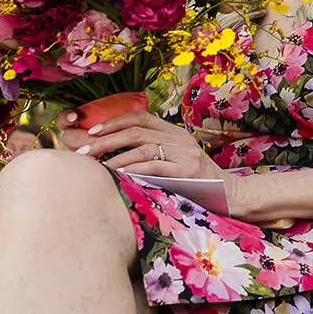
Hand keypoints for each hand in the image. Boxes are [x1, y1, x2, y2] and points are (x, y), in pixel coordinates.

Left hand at [60, 109, 228, 181]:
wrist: (229, 196)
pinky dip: (132, 170)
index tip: (93, 132)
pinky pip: (153, 167)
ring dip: (115, 157)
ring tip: (98, 167)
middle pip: (135, 132)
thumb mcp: (178, 160)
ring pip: (142, 148)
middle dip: (105, 141)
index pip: (140, 118)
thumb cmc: (197, 182)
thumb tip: (117, 154)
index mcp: (175, 132)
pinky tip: (119, 176)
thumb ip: (155, 152)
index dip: (114, 122)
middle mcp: (180, 139)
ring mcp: (185, 154)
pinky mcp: (187, 171)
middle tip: (84, 152)